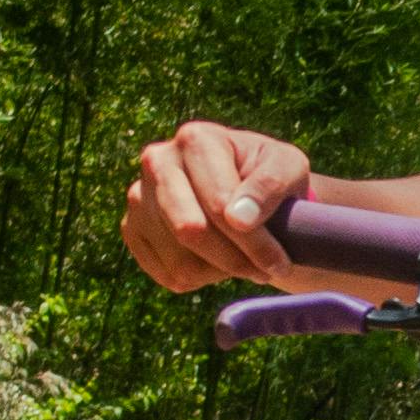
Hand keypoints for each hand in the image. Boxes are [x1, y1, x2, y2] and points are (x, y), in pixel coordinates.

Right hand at [123, 119, 312, 293]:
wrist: (245, 190)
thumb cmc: (270, 177)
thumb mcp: (287, 169)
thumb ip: (270, 185)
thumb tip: (238, 219)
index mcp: (194, 139)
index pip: (218, 203)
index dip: (253, 241)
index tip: (279, 263)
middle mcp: (157, 161)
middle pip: (189, 230)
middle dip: (234, 260)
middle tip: (266, 271)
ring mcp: (138, 196)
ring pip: (179, 260)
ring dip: (221, 272)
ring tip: (246, 261)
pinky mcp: (132, 229)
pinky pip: (167, 274)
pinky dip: (201, 279)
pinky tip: (219, 261)